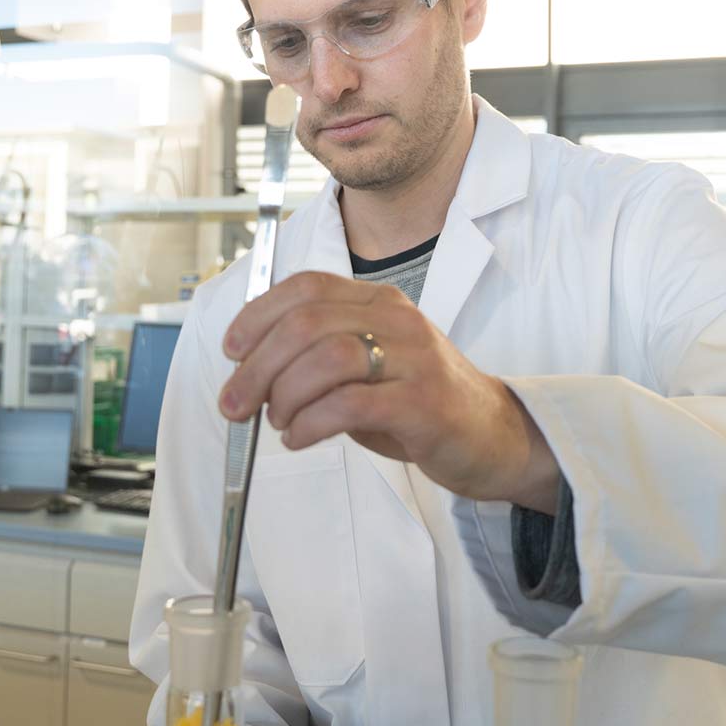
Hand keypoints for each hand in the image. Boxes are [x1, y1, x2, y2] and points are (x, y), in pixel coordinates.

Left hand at [218, 271, 560, 511]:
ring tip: (278, 421)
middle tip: (235, 404)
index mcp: (379, 302)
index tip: (232, 351)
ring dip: (284, 394)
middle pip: (306, 324)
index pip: (306, 288)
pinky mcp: (423, 404)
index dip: (257, 316)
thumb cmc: (420, 404)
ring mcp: (414, 360)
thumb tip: (250, 373)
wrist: (493, 436)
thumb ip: (318, 360)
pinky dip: (310, 423)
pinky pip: (350, 404)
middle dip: (256, 366)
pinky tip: (300, 437)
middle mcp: (397, 320)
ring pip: (326, 359)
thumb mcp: (367, 367)